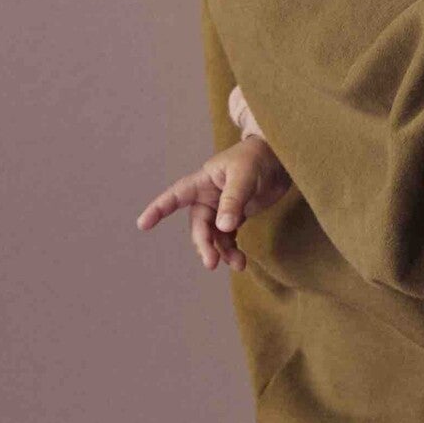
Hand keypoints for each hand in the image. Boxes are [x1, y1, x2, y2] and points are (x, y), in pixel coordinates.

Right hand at [135, 135, 291, 271]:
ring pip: (213, 235)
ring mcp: (222, 208)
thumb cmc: (257, 158)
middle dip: (205, 245)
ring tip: (238, 264)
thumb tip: (223, 227)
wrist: (280, 158)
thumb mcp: (244, 176)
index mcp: (203, 181)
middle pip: (199, 226)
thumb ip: (234, 200)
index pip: (176, 196)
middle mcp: (208, 197)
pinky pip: (228, 237)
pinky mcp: (236, 215)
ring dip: (222, 251)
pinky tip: (239, 261)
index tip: (142, 224)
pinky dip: (232, 249)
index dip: (159, 209)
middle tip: (212, 262)